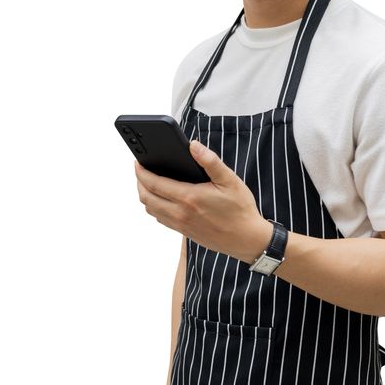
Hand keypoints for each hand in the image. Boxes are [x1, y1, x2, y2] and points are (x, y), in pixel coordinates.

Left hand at [134, 140, 271, 262]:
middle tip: (140, 171)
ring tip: (148, 183)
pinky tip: (162, 199)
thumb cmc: (241, 210)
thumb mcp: (230, 180)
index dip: (141, 172)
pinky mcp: (184, 233)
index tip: (137, 162)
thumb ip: (210, 161)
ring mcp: (181, 225)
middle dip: (139, 182)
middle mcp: (180, 213)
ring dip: (145, 196)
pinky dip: (155, 207)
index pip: (154, 183)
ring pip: (151, 210)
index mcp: (189, 197)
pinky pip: (161, 219)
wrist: (247, 239)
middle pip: (146, 197)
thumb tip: (193, 145)